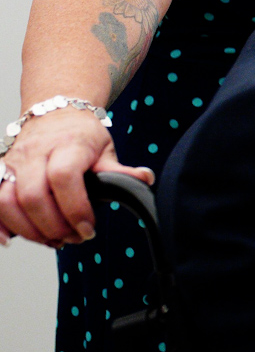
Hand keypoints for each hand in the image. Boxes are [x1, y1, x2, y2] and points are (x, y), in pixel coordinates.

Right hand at [0, 110, 152, 245]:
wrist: (55, 111)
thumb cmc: (80, 133)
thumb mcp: (105, 148)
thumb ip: (120, 170)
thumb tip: (145, 180)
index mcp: (67, 146)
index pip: (64, 177)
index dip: (75, 208)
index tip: (87, 228)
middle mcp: (35, 153)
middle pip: (33, 195)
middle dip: (53, 226)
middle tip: (72, 238)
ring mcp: (13, 162)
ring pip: (6, 201)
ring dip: (28, 229)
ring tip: (52, 240)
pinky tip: (12, 238)